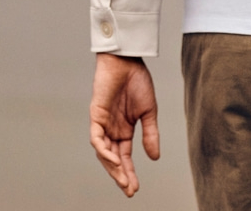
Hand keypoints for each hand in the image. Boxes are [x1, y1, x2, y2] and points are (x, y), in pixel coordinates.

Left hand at [90, 53, 160, 196]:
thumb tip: (155, 158)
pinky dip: (104, 150)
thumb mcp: (148, 111)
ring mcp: (103, 123)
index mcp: (124, 129)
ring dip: (112, 167)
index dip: (129, 173)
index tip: (135, 189)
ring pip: (103, 152)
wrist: (128, 60)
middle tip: (129, 190)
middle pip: (113, 159)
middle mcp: (112, 130)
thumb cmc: (137, 80)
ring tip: (123, 180)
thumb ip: (150, 134)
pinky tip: (114, 160)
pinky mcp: (96, 115)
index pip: (124, 157)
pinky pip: (96, 138)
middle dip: (120, 175)